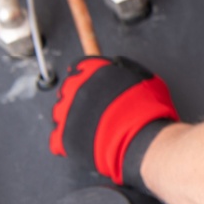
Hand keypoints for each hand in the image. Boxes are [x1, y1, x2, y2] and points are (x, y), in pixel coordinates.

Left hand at [50, 56, 178, 187]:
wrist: (141, 138)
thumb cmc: (146, 109)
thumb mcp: (144, 77)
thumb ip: (125, 68)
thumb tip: (118, 65)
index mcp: (92, 71)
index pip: (79, 66)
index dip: (87, 75)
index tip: (91, 82)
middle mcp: (75, 88)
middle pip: (68, 88)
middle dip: (80, 96)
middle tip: (98, 106)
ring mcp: (66, 113)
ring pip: (60, 112)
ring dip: (73, 116)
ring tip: (94, 124)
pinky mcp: (62, 136)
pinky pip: (57, 137)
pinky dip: (68, 138)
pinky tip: (85, 138)